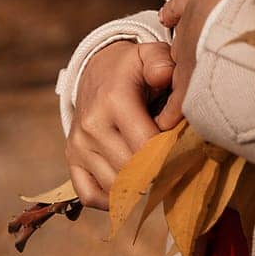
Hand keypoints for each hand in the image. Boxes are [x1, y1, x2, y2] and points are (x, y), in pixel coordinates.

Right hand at [66, 38, 176, 209]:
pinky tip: (130, 188)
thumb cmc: (132, 69)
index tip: (182, 149)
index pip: (145, 145)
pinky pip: (90, 196)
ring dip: (138, 187)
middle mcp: (92, 126)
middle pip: (132, 170)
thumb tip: (165, 77)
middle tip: (174, 167)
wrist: (96, 72)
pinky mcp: (72, 160)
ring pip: (114, 187)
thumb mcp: (149, 55)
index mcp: (114, 101)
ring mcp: (79, 146)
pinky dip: (111, 200)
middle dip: (157, 172)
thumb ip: (162, 63)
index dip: (168, 153)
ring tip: (155, 175)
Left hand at [152, 0, 254, 130]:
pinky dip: (174, 120)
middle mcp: (187, 34)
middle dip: (183, 52)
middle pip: (178, 44)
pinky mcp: (189, 93)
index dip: (177, 9)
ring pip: (177, 77)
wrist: (237, 27)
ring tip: (181, 99)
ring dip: (181, 86)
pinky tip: (172, 130)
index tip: (167, 14)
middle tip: (185, 61)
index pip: (183, 4)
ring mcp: (186, 64)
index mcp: (201, 4)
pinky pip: (176, 111)